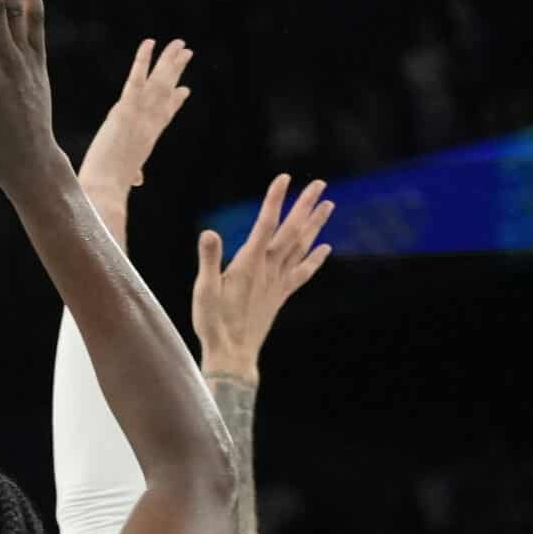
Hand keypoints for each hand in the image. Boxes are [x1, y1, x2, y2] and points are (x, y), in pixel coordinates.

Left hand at [77, 38, 194, 229]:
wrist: (105, 190)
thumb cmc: (109, 190)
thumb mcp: (124, 178)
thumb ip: (132, 174)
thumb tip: (137, 180)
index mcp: (147, 139)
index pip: (164, 115)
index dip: (174, 101)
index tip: (185, 89)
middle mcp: (149, 124)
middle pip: (166, 92)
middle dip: (176, 72)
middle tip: (186, 54)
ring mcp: (139, 116)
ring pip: (158, 82)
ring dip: (169, 60)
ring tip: (180, 43)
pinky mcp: (125, 110)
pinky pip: (136, 79)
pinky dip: (143, 60)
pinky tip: (150, 42)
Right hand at [192, 174, 333, 380]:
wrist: (232, 355)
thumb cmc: (214, 323)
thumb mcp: (204, 290)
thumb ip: (209, 260)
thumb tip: (210, 233)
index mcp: (249, 264)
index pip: (265, 225)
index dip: (275, 200)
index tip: (285, 178)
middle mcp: (268, 270)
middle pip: (291, 231)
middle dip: (305, 206)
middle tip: (320, 184)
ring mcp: (277, 282)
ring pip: (301, 247)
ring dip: (315, 225)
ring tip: (328, 205)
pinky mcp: (280, 295)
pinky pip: (302, 273)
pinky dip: (315, 259)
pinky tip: (325, 248)